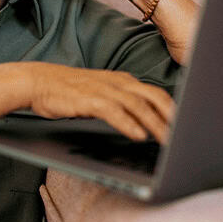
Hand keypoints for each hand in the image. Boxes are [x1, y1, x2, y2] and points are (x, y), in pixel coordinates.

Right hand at [26, 63, 175, 143]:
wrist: (38, 82)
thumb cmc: (68, 90)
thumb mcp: (100, 93)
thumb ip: (121, 103)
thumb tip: (141, 121)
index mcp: (122, 80)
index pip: (155, 94)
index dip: (172, 110)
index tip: (184, 126)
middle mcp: (118, 83)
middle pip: (154, 97)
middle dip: (171, 117)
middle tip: (184, 137)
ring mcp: (105, 90)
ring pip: (138, 106)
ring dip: (155, 124)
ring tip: (167, 141)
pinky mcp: (90, 100)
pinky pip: (115, 112)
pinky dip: (129, 124)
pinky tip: (138, 136)